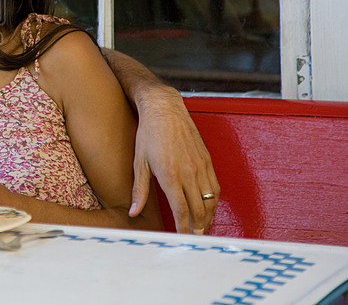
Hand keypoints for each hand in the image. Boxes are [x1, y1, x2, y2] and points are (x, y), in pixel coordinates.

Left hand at [129, 88, 219, 233]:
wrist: (165, 110)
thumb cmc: (148, 135)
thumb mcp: (139, 163)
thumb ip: (139, 191)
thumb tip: (134, 212)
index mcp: (170, 175)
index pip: (180, 210)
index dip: (183, 228)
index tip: (182, 239)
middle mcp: (188, 172)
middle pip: (198, 209)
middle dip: (197, 227)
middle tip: (193, 239)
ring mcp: (200, 166)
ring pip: (209, 200)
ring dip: (207, 217)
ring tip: (201, 228)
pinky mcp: (207, 160)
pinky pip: (215, 187)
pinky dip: (213, 201)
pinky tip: (208, 208)